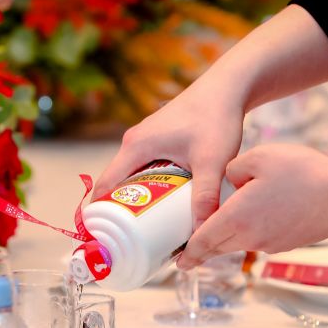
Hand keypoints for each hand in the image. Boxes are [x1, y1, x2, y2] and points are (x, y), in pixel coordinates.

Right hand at [92, 87, 244, 229]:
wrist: (227, 88)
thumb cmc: (216, 118)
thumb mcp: (211, 162)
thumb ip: (205, 197)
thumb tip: (203, 233)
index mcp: (135, 147)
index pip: (105, 186)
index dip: (100, 213)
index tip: (103, 237)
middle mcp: (134, 142)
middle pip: (115, 184)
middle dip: (119, 211)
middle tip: (129, 240)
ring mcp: (144, 139)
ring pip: (130, 176)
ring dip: (134, 199)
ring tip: (146, 228)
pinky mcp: (157, 139)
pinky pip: (142, 168)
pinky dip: (146, 187)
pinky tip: (162, 203)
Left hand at [177, 144, 327, 267]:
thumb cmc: (302, 173)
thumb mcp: (259, 157)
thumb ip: (233, 169)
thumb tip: (229, 181)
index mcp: (236, 219)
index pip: (203, 241)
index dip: (189, 253)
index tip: (179, 262)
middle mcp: (251, 237)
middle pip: (218, 247)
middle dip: (202, 252)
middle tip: (188, 257)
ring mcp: (271, 243)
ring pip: (239, 243)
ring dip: (226, 239)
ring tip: (219, 228)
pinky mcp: (288, 243)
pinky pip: (260, 239)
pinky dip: (250, 232)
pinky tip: (257, 216)